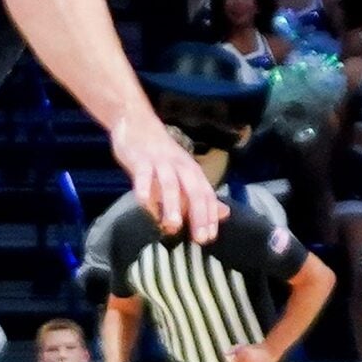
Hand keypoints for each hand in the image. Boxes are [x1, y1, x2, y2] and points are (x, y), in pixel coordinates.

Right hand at [116, 114, 221, 245]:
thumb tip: (224, 213)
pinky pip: (144, 176)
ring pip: (170, 184)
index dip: (209, 216)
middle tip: (199, 238)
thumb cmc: (161, 155)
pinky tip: (145, 206)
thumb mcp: (183, 173)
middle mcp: (180, 166)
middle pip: (194, 190)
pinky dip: (145, 190)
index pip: (207, 195)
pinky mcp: (141, 160)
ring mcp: (161, 162)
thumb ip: (201, 195)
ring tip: (173, 226)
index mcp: (192, 171)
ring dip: (173, 205)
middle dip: (198, 214)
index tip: (209, 238)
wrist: (136, 122)